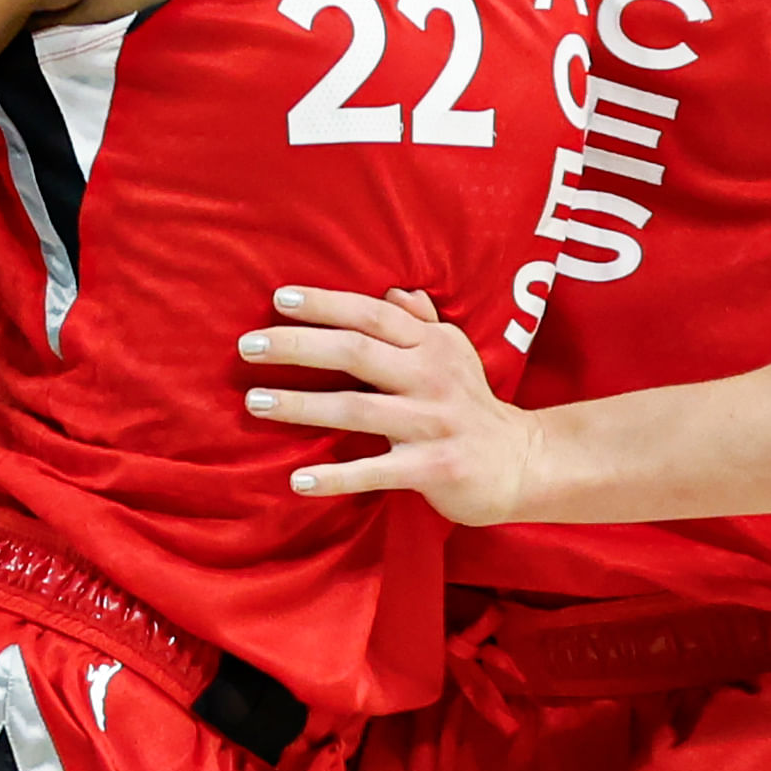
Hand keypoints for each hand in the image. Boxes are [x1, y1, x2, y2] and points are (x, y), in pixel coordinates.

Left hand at [239, 286, 541, 526]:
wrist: (522, 463)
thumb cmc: (473, 406)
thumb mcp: (456, 355)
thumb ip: (422, 323)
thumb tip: (393, 291)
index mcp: (433, 345)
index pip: (372, 314)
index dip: (326, 304)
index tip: (279, 299)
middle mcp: (432, 377)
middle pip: (356, 352)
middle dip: (298, 346)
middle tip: (248, 345)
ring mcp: (433, 423)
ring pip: (357, 408)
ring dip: (302, 405)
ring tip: (255, 401)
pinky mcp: (434, 467)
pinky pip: (376, 470)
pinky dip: (336, 477)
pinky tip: (298, 479)